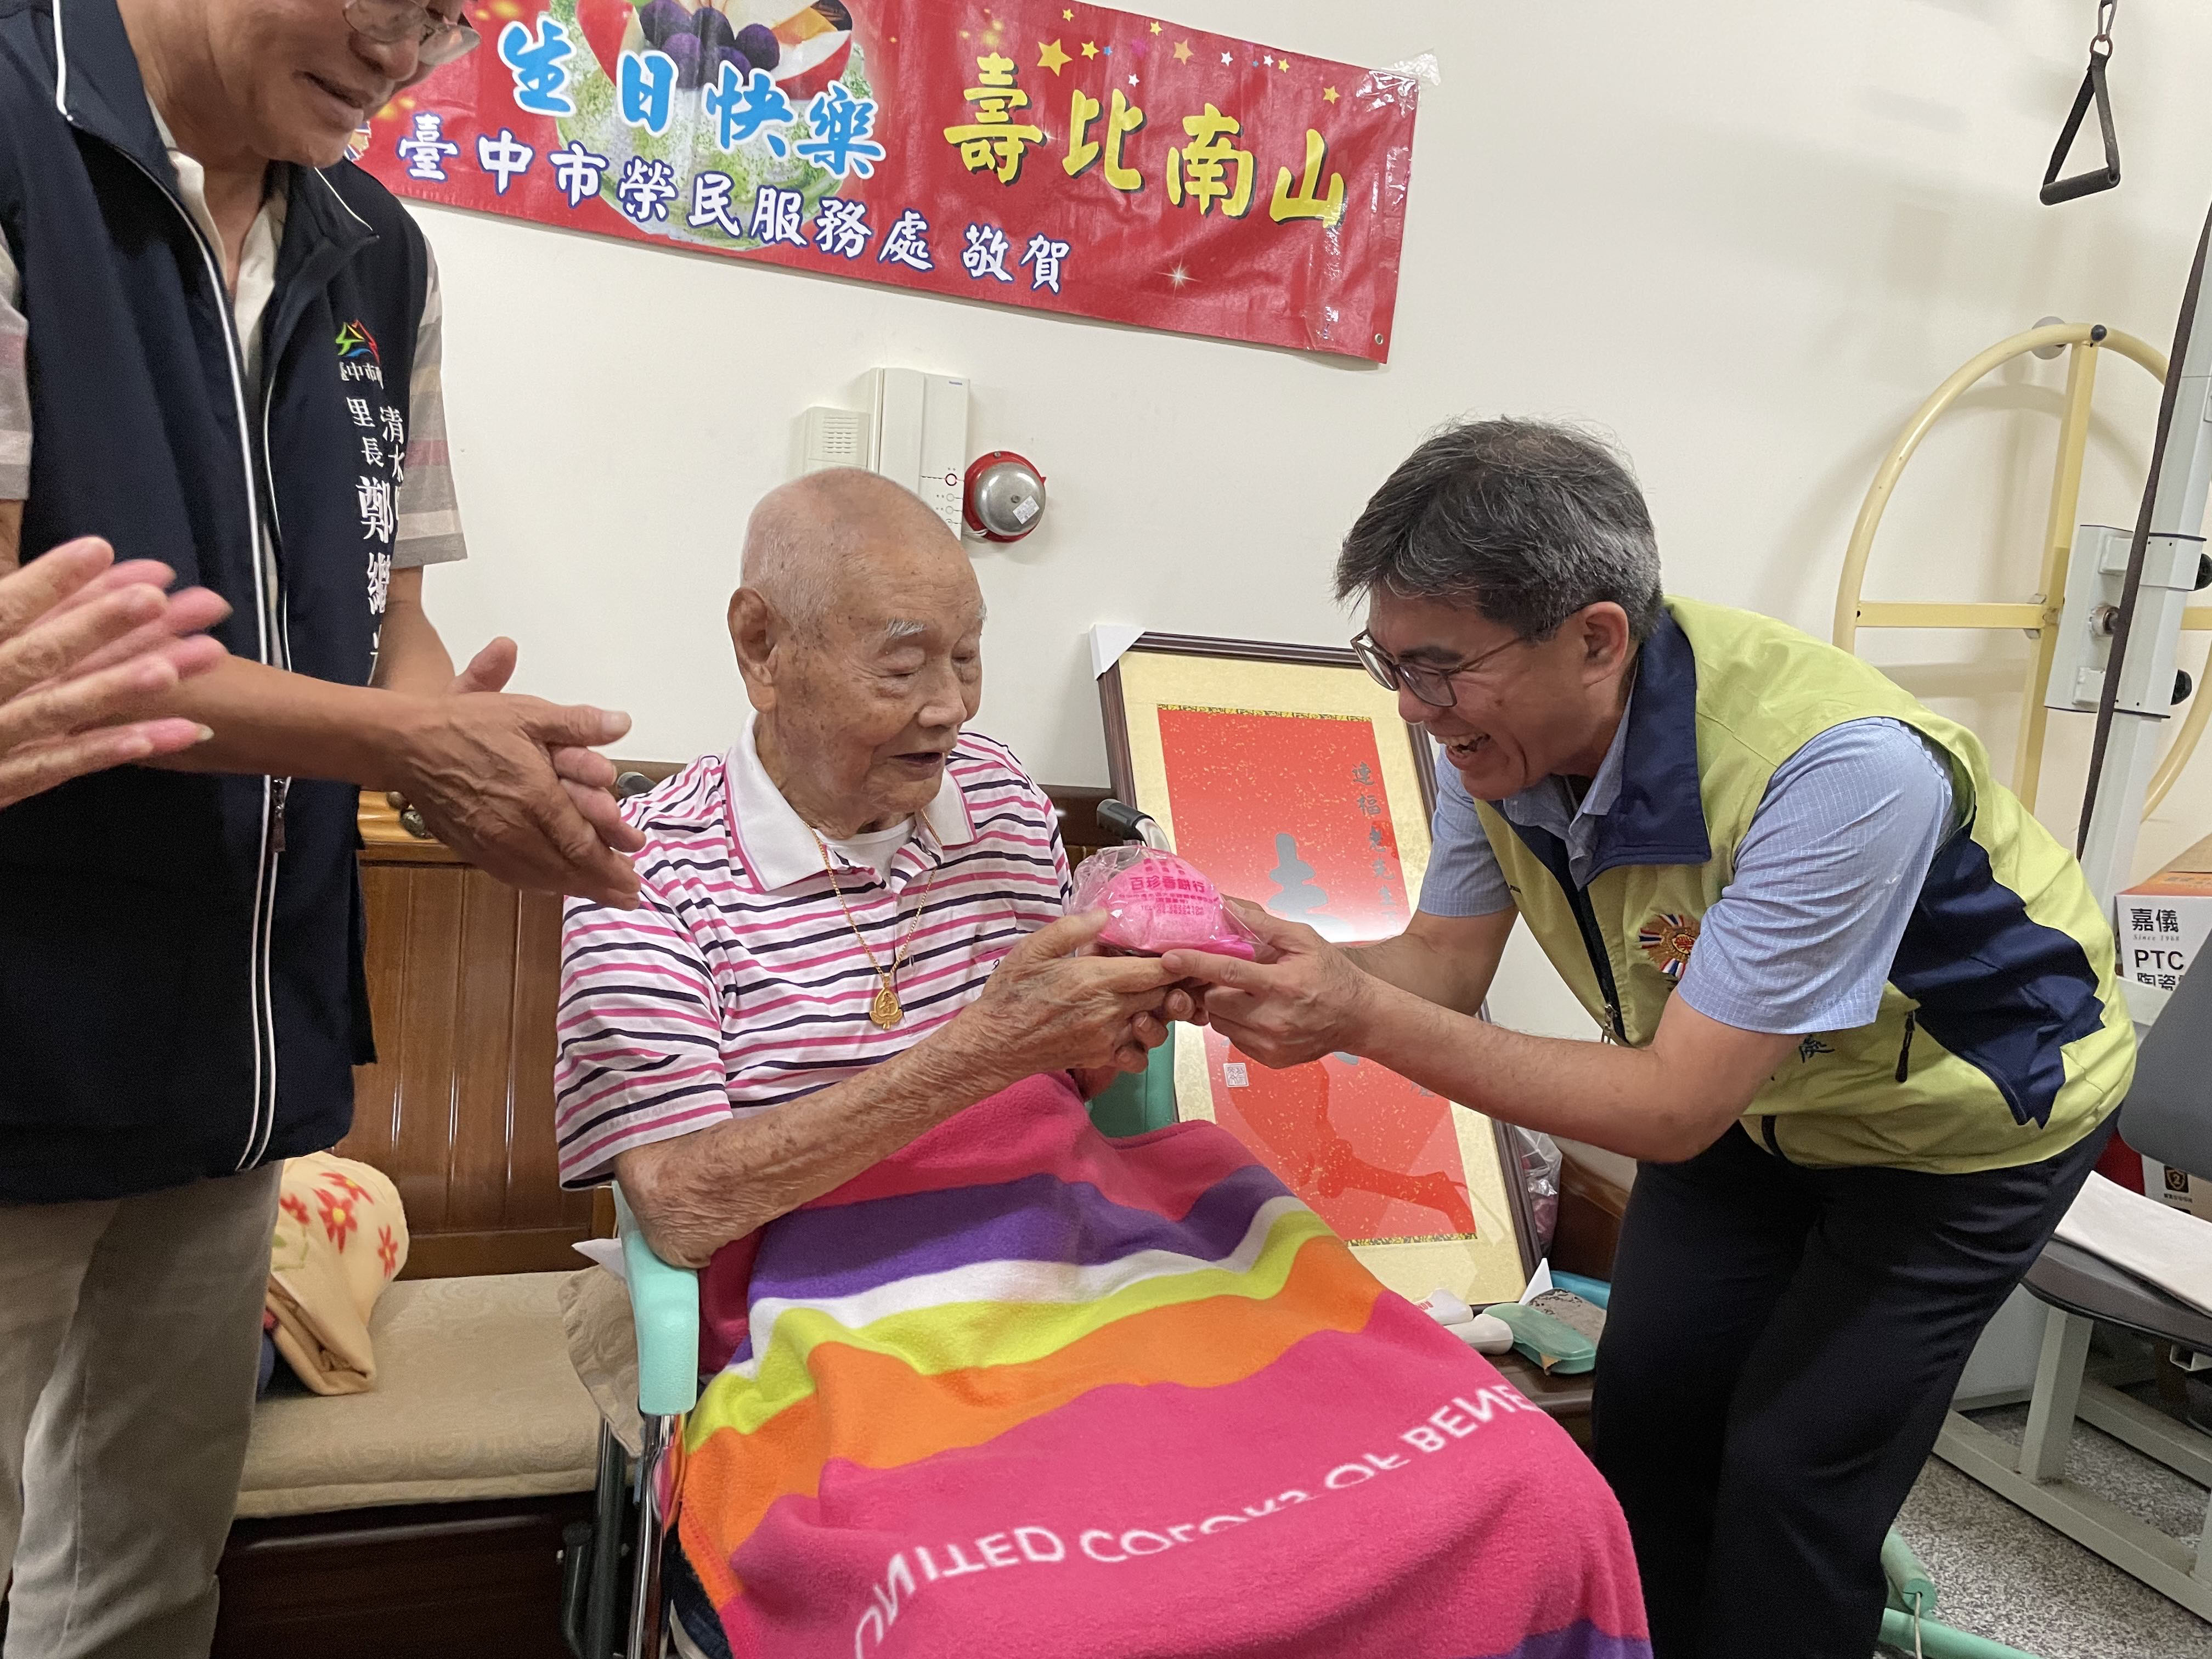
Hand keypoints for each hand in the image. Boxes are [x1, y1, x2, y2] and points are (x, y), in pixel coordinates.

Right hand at [0, 537, 229, 809]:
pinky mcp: (1, 783)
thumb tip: (38, 576)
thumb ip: (8, 619)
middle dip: (100, 624)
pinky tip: (169, 733)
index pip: (6, 609)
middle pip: (42, 652)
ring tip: (175, 665)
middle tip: (160, 598)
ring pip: (60, 709)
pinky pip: (60, 765)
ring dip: (119, 686)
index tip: (101, 548)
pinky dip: (111, 750)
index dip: (50, 580)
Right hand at [389, 675, 645, 907]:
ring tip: (602, 896)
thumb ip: (577, 723)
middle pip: (567, 869)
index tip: (635, 880)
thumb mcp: (528, 712)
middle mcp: (515, 829)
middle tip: (628, 897)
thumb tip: (622, 723)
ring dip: (575, 889)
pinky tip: (555, 886)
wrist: (406, 745)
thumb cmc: (467, 724)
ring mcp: (492, 844)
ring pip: (541, 878)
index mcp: (536, 797)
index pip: (583, 844)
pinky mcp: (473, 848)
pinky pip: (513, 876)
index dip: (611, 865)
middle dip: (602, 886)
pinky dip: (540, 885)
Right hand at [940, 912, 1178, 1091]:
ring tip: (1147, 996)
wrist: (995, 1043)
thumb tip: (1106, 914)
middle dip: (1170, 984)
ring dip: (1158, 1012)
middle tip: (1167, 971)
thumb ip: (1072, 929)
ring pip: (1156, 1026)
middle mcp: (1108, 1011)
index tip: (1181, 952)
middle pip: (1162, 997)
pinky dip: (1141, 1043)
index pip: (1156, 972)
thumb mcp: (1034, 949)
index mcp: (1095, 979)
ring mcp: (1107, 1038)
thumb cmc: (1011, 993)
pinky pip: (1138, 1054)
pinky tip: (1129, 1027)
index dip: (1176, 962)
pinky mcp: (1101, 1058)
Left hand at [1159, 900, 1376, 1069]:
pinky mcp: (1269, 1058)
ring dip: (1222, 1004)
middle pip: (1215, 1000)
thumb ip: (1262, 924)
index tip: (1169, 957)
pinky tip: (1254, 1010)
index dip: (1195, 964)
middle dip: (1211, 985)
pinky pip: (1233, 1038)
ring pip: (1219, 1022)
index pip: (1227, 974)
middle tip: (1221, 972)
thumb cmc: (1332, 974)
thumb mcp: (1302, 939)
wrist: (1359, 1017)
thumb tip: (1225, 905)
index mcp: (1283, 985)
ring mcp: (1271, 1043)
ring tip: (1244, 992)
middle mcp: (1274, 1018)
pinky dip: (1235, 1023)